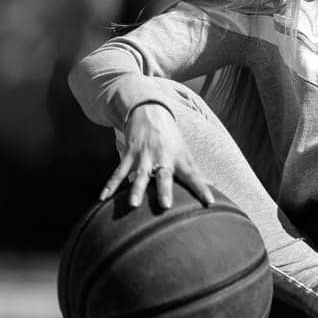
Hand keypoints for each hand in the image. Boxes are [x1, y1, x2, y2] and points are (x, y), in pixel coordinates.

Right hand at [100, 103, 214, 209]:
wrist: (150, 111)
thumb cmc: (171, 138)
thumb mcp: (185, 152)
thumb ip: (196, 172)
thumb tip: (214, 187)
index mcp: (180, 159)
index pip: (194, 176)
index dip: (202, 188)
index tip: (210, 201)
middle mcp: (163, 157)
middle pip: (165, 175)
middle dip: (164, 190)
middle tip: (165, 205)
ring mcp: (145, 155)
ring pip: (140, 174)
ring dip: (136, 189)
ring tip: (133, 204)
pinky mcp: (130, 153)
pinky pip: (119, 171)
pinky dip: (111, 184)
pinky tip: (103, 197)